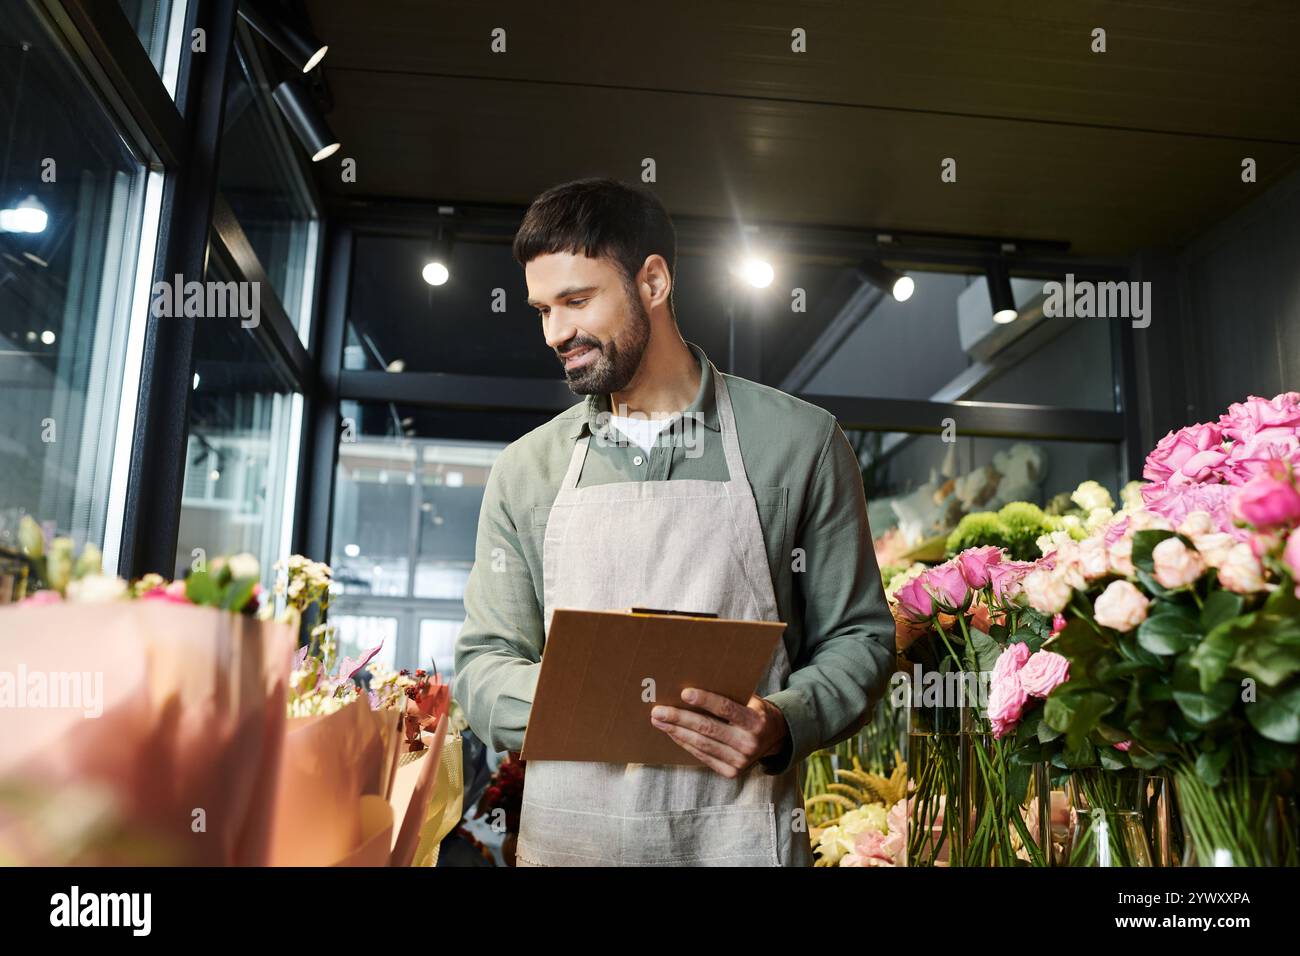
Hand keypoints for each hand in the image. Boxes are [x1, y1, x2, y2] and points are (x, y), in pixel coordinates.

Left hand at [650, 687, 788, 777]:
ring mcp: (740, 761)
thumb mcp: (750, 700)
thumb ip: (729, 695)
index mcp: (756, 722)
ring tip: (659, 721)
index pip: (726, 709)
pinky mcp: (731, 772)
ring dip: (676, 732)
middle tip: (659, 711)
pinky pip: (702, 756)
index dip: (705, 700)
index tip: (684, 693)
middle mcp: (749, 744)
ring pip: (701, 744)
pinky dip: (685, 743)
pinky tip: (673, 733)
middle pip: (708, 728)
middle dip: (680, 718)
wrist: (774, 739)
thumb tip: (693, 687)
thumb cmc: (755, 712)